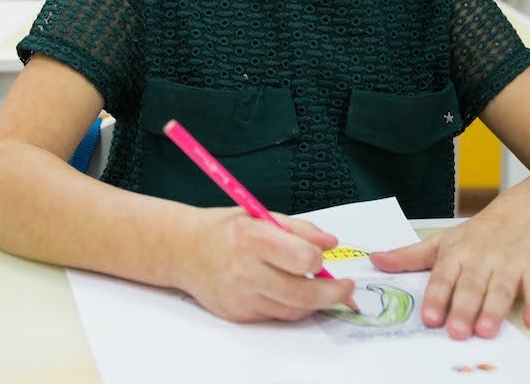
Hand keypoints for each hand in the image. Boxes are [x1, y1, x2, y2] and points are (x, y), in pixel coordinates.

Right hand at [177, 208, 356, 322]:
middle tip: (346, 289)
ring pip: (292, 309)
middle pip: (302, 293)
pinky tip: (289, 291)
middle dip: (332, 294)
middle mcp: (245, 270)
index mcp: (253, 237)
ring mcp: (241, 296)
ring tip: (319, 289)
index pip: (302, 258)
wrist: (184, 250)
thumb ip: (300, 229)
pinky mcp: (238, 313)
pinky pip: (275, 315)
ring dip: (312, 302)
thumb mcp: (261, 215)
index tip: (321, 257)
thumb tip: (331, 243)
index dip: (318, 259)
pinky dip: (288, 305)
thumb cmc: (227, 229)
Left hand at [368, 203, 529, 339]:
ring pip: (501, 288)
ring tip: (486, 330)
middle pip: (471, 286)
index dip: (436, 296)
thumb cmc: (480, 232)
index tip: (429, 317)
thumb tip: (375, 260)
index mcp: (457, 254)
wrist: (526, 210)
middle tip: (457, 332)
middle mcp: (482, 259)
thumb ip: (409, 256)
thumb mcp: (442, 241)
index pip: (443, 276)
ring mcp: (509, 263)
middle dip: (464, 309)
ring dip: (494, 309)